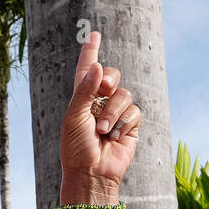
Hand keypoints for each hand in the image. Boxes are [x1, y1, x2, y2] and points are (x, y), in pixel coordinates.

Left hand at [60, 32, 140, 191]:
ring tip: (102, 132)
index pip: (87, 71)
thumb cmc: (76, 148)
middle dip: (109, 80)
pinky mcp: (130, 124)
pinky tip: (113, 138)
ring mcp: (116, 113)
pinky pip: (134, 112)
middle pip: (112, 75)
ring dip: (112, 113)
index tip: (94, 35)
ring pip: (124, 95)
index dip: (90, 52)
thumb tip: (98, 66)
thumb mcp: (74, 118)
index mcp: (81, 99)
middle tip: (104, 90)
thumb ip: (85, 91)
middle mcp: (99, 103)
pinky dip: (123, 124)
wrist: (91, 172)